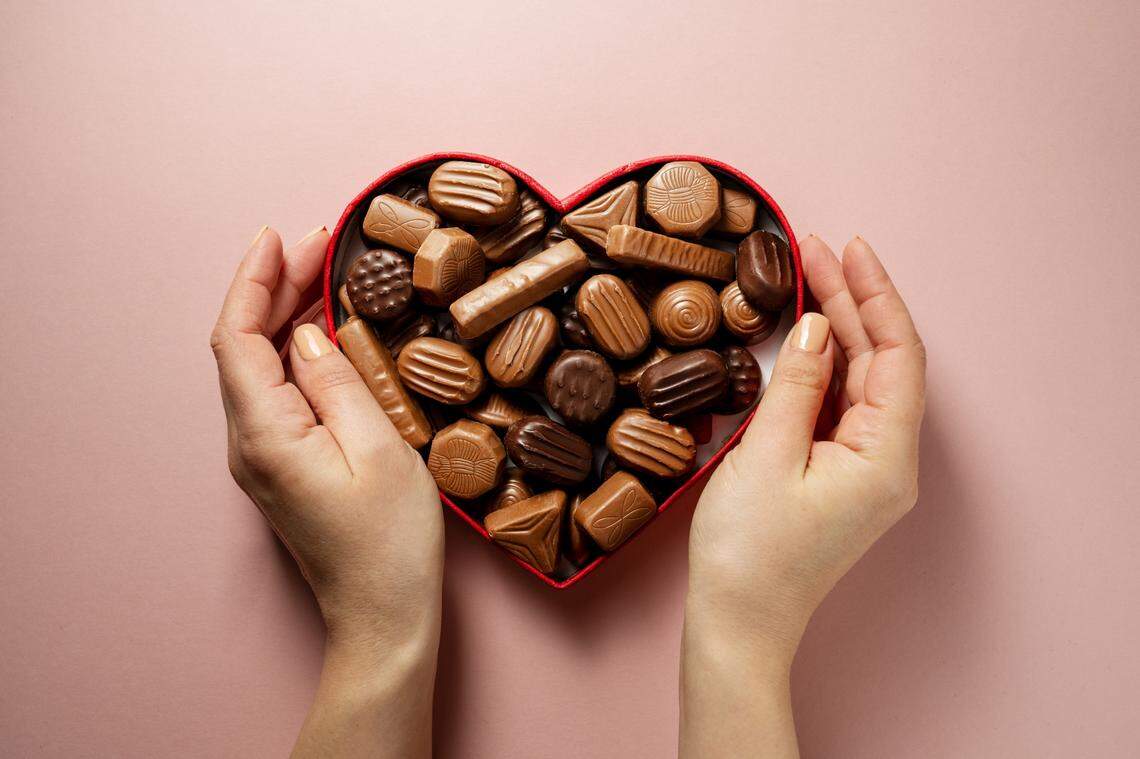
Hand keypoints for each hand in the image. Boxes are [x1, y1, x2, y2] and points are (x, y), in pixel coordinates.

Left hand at [210, 227, 442, 757]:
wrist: (383, 618)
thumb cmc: (390, 544)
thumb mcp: (379, 449)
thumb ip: (336, 382)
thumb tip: (306, 334)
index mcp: (265, 436)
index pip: (238, 338)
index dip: (254, 281)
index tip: (282, 236)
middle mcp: (249, 444)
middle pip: (244, 347)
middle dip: (275, 287)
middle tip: (322, 243)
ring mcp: (262, 459)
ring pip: (259, 368)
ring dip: (286, 315)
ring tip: (326, 273)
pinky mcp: (283, 467)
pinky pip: (278, 393)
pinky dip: (296, 350)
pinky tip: (326, 332)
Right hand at [680, 236, 925, 757]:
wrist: (737, 625)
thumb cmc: (749, 555)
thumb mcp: (766, 456)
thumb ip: (797, 384)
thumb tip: (814, 328)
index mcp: (886, 457)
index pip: (899, 355)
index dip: (876, 295)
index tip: (848, 248)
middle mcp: (888, 461)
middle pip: (881, 362)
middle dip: (850, 302)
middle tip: (814, 249)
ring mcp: (864, 470)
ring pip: (859, 380)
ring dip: (835, 330)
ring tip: (805, 277)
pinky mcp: (838, 476)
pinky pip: (838, 406)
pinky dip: (822, 367)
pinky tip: (802, 338)